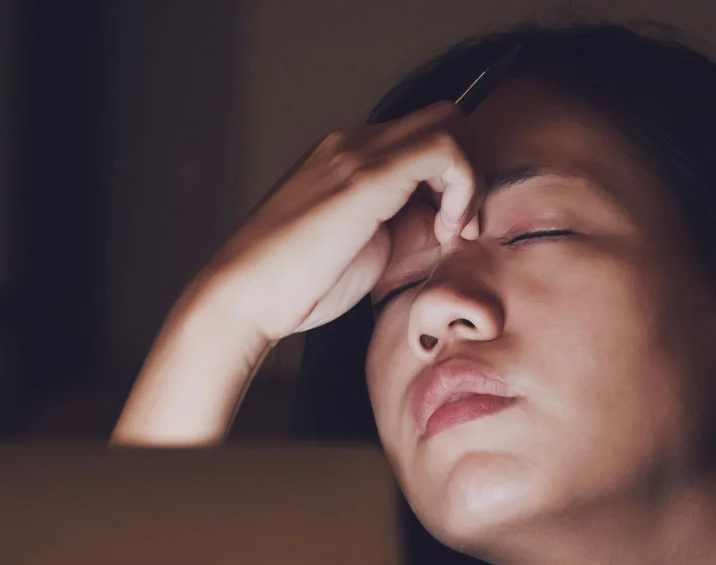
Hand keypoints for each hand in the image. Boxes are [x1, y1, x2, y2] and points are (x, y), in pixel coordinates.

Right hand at [194, 100, 482, 347]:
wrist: (245, 296)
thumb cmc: (298, 286)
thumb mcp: (370, 252)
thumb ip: (409, 231)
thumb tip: (452, 226)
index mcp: (348, 157)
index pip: (424, 139)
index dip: (455, 179)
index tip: (453, 232)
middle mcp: (352, 142)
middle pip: (443, 118)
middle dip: (470, 169)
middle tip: (462, 228)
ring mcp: (357, 152)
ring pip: (449, 124)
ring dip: (468, 178)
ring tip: (452, 232)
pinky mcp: (365, 175)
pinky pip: (443, 149)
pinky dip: (462, 186)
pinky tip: (445, 229)